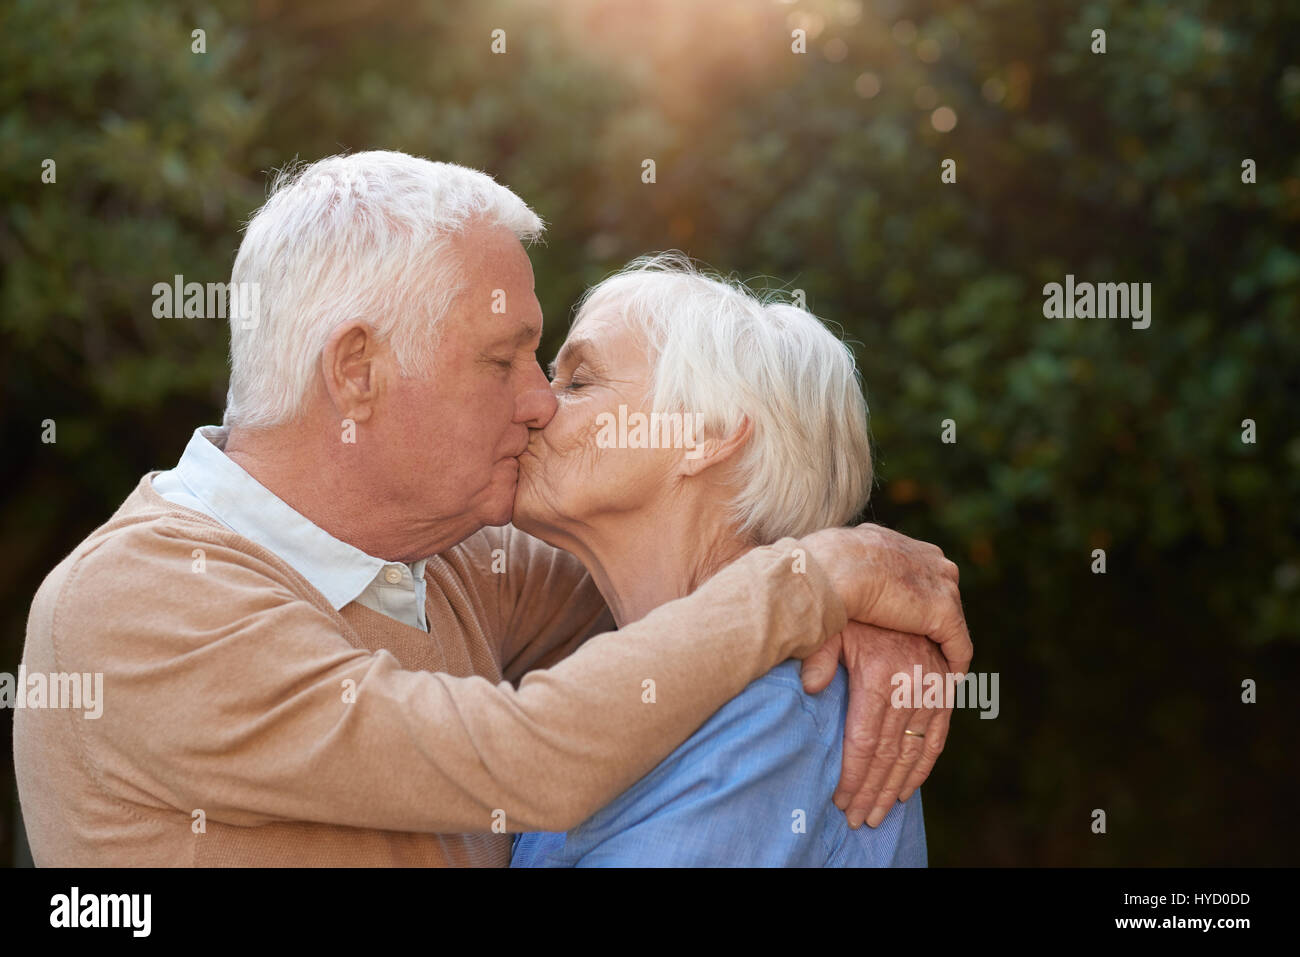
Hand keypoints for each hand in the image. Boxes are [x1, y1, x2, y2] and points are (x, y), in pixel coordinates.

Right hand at [798, 523, 970, 673]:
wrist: (836, 568)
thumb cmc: (826, 566)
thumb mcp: (838, 567)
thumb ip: (845, 582)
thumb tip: (831, 592)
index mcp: (905, 545)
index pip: (922, 574)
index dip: (916, 601)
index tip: (907, 623)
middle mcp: (931, 559)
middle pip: (942, 593)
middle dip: (935, 620)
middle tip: (925, 650)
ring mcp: (942, 584)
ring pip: (953, 621)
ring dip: (946, 645)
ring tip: (937, 672)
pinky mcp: (945, 612)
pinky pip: (959, 646)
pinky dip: (954, 665)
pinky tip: (947, 683)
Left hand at [801, 621, 952, 828]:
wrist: (889, 581)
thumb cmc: (850, 608)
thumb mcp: (830, 627)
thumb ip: (818, 657)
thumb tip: (810, 687)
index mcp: (881, 675)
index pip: (865, 742)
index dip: (854, 777)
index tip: (841, 801)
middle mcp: (911, 685)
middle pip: (889, 755)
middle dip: (872, 792)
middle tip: (859, 819)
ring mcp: (932, 688)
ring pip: (914, 753)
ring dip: (897, 788)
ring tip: (879, 814)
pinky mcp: (943, 688)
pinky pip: (938, 736)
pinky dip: (924, 766)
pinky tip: (908, 788)